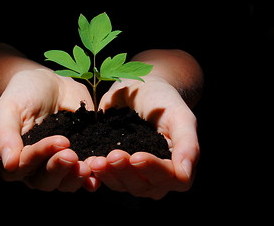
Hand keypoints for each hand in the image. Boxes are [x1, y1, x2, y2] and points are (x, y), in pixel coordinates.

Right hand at [0, 68, 96, 191]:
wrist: (50, 84)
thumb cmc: (24, 94)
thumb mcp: (8, 108)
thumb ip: (6, 135)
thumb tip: (9, 165)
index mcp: (13, 158)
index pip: (24, 167)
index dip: (40, 156)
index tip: (59, 140)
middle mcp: (35, 168)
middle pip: (45, 181)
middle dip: (59, 169)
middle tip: (72, 154)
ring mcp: (57, 166)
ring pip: (65, 183)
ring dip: (76, 178)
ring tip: (88, 165)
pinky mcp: (77, 161)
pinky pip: (84, 176)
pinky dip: (91, 178)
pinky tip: (98, 171)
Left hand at [88, 76, 199, 198]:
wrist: (139, 89)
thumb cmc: (163, 100)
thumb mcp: (179, 115)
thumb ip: (188, 144)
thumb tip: (185, 174)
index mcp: (178, 165)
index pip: (170, 177)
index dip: (153, 169)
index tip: (136, 156)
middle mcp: (157, 176)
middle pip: (143, 185)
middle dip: (126, 172)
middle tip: (112, 155)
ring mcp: (134, 174)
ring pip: (123, 185)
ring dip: (108, 175)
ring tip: (96, 161)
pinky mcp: (115, 169)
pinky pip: (105, 178)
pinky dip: (96, 174)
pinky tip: (88, 163)